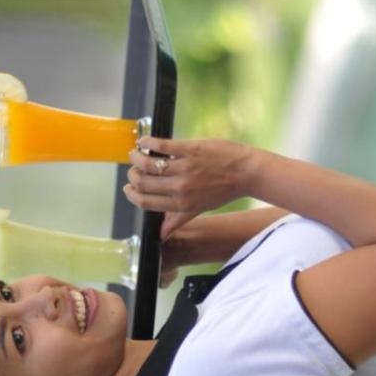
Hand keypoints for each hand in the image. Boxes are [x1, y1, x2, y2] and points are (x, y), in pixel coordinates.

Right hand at [125, 137, 255, 236]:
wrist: (247, 172)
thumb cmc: (224, 190)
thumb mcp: (200, 209)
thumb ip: (178, 220)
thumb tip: (161, 235)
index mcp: (180, 204)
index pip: (145, 201)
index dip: (132, 194)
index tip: (128, 187)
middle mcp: (180, 188)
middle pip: (143, 182)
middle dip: (132, 175)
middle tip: (134, 168)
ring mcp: (185, 168)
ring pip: (148, 163)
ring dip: (136, 157)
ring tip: (136, 153)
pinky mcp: (190, 149)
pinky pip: (161, 146)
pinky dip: (148, 143)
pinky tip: (144, 141)